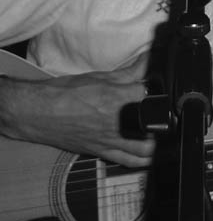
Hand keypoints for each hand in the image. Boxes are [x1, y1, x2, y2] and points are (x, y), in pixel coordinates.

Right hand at [4, 53, 155, 167]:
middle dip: (165, 122)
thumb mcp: (101, 77)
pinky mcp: (103, 152)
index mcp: (118, 99)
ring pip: (147, 150)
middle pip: (156, 127)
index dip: (162, 92)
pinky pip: (130, 161)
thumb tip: (149, 59)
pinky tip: (151, 154)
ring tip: (163, 135)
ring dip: (159, 143)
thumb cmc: (65, 93)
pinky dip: (144, 160)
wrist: (38, 113)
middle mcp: (118, 122)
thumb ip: (130, 71)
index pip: (152, 96)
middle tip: (167, 115)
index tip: (164, 90)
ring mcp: (112, 140)